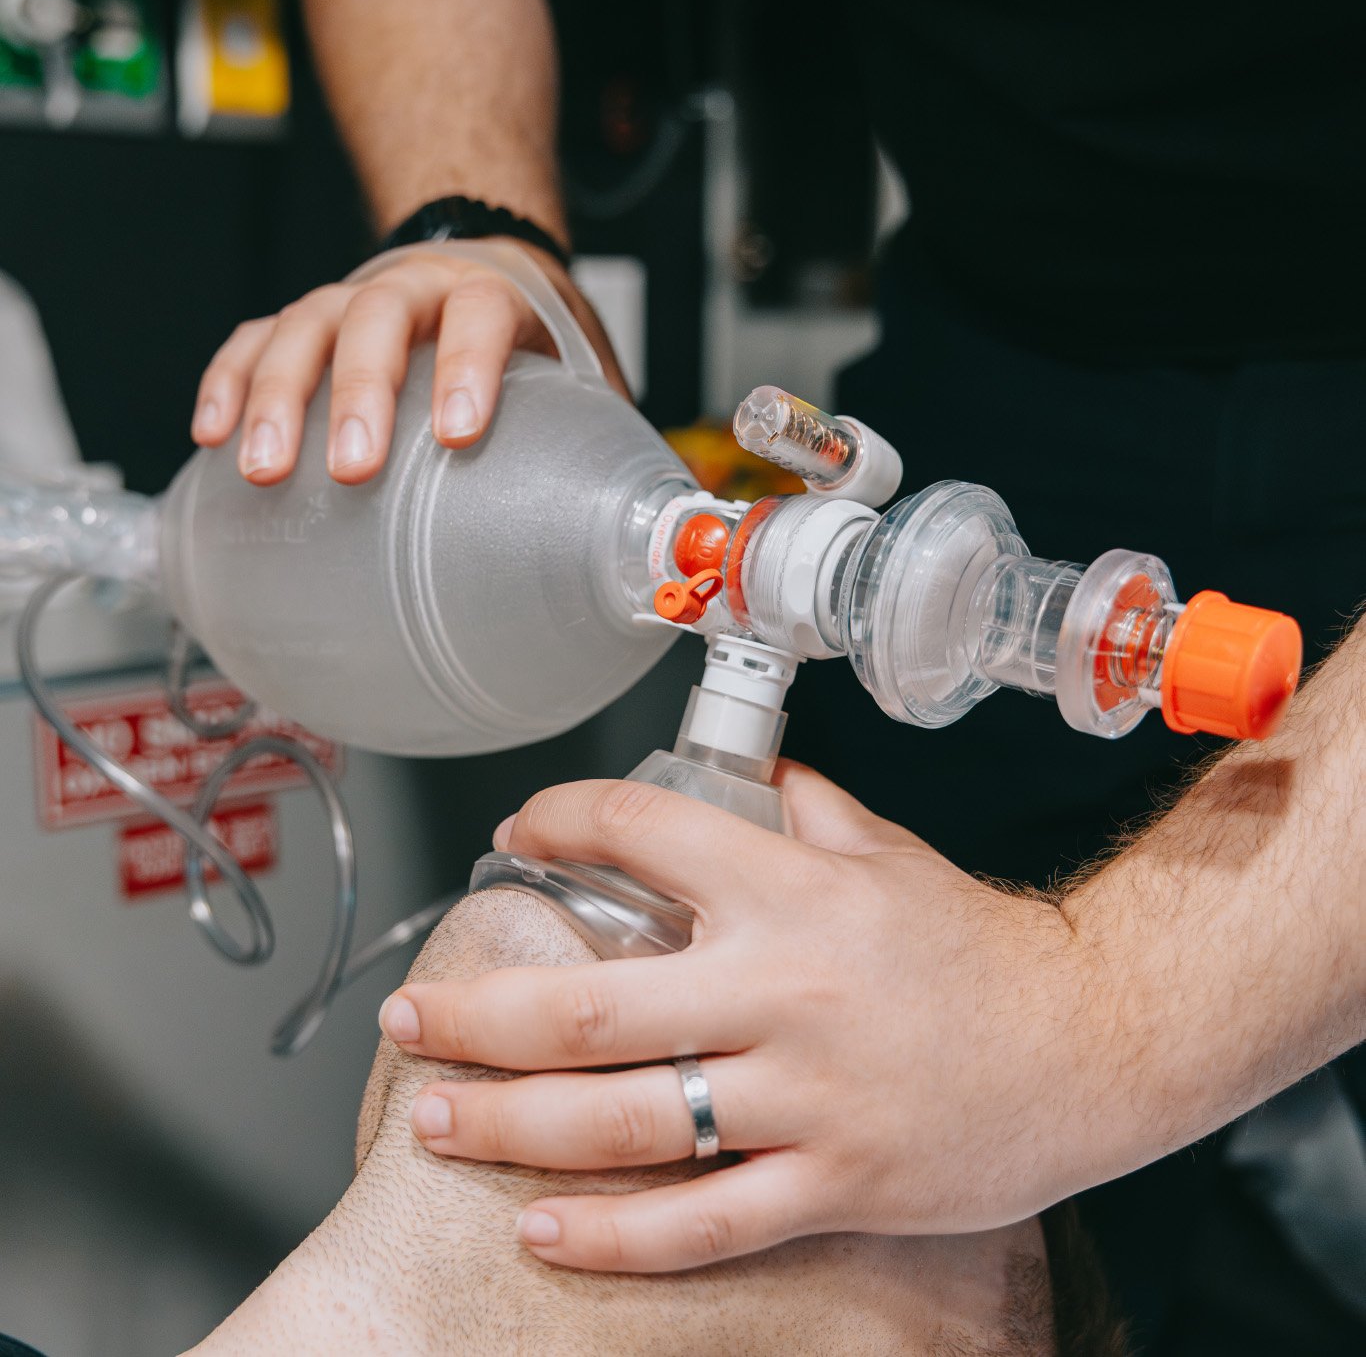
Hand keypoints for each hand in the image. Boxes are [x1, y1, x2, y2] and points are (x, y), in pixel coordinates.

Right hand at [190, 241, 625, 485]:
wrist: (488, 267)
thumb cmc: (536, 339)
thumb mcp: (583, 376)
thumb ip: (605, 440)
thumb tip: (650, 531)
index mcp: (493, 295)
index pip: (481, 315)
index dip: (467, 367)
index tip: (458, 433)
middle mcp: (416, 287)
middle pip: (373, 317)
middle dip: (357, 391)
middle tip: (351, 467)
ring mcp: (352, 298)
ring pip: (302, 325)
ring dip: (276, 395)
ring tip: (263, 470)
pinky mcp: (307, 321)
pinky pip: (255, 338)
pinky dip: (228, 380)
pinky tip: (210, 436)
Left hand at [378, 761, 1109, 1272]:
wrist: (1092, 1038)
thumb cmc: (981, 941)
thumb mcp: (886, 853)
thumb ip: (807, 810)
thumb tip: (751, 774)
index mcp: (793, 892)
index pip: (643, 832)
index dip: (560, 821)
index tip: (517, 834)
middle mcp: (785, 990)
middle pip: (591, 1010)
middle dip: (478, 1013)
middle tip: (406, 1012)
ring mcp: (807, 1099)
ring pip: (627, 1124)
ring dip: (510, 1122)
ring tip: (431, 1112)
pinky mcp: (836, 1184)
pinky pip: (703, 1223)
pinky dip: (612, 1233)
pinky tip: (538, 1226)